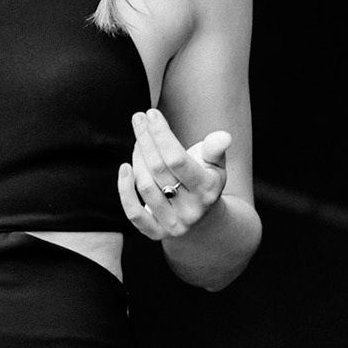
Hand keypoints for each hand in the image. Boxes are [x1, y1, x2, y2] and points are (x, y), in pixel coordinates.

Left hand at [118, 108, 229, 240]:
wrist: (203, 220)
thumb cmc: (204, 181)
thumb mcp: (215, 165)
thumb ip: (215, 150)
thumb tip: (223, 136)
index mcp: (207, 189)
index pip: (177, 159)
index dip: (161, 134)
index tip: (151, 114)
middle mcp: (191, 209)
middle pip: (158, 169)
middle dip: (145, 140)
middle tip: (138, 119)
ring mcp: (173, 223)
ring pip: (145, 186)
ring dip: (137, 158)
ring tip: (138, 141)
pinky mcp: (155, 233)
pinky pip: (133, 213)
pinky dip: (124, 190)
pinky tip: (124, 168)